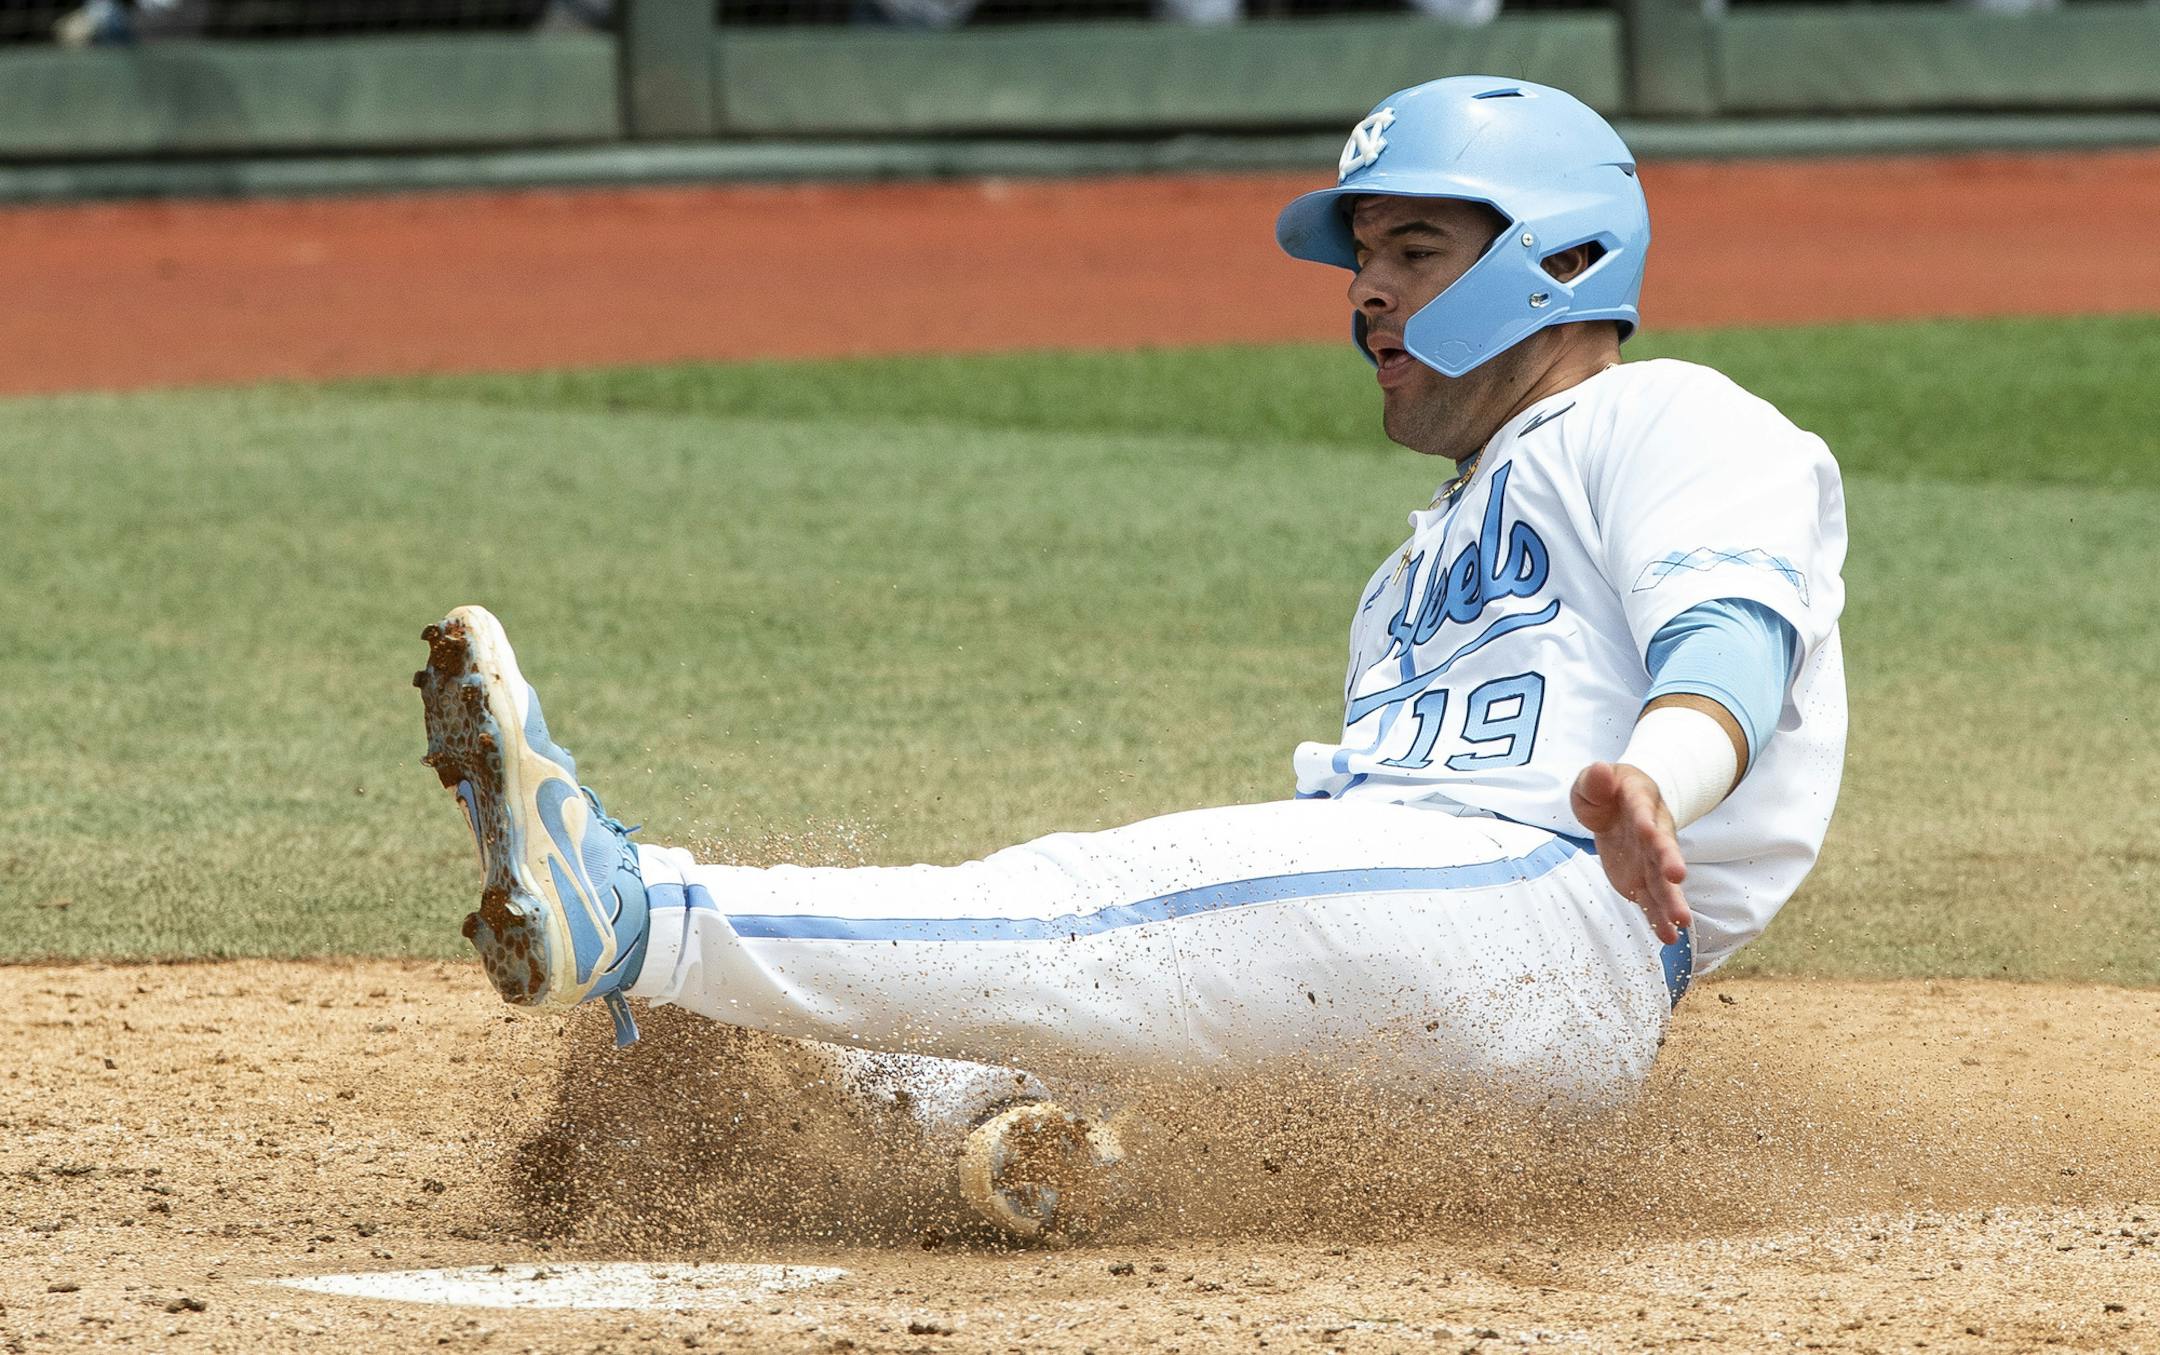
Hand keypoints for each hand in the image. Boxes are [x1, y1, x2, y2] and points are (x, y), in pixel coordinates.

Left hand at [1569, 761, 1691, 944]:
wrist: (1616, 807)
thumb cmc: (1604, 793)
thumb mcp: (1593, 782)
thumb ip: (1594, 780)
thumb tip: (1600, 771)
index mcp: (1640, 805)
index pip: (1643, 811)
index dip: (1645, 821)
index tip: (1648, 830)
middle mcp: (1652, 835)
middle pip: (1663, 849)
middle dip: (1670, 862)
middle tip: (1678, 876)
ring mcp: (1649, 861)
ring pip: (1662, 882)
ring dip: (1671, 900)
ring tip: (1682, 921)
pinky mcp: (1641, 880)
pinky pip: (1651, 901)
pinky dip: (1658, 918)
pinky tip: (1669, 937)